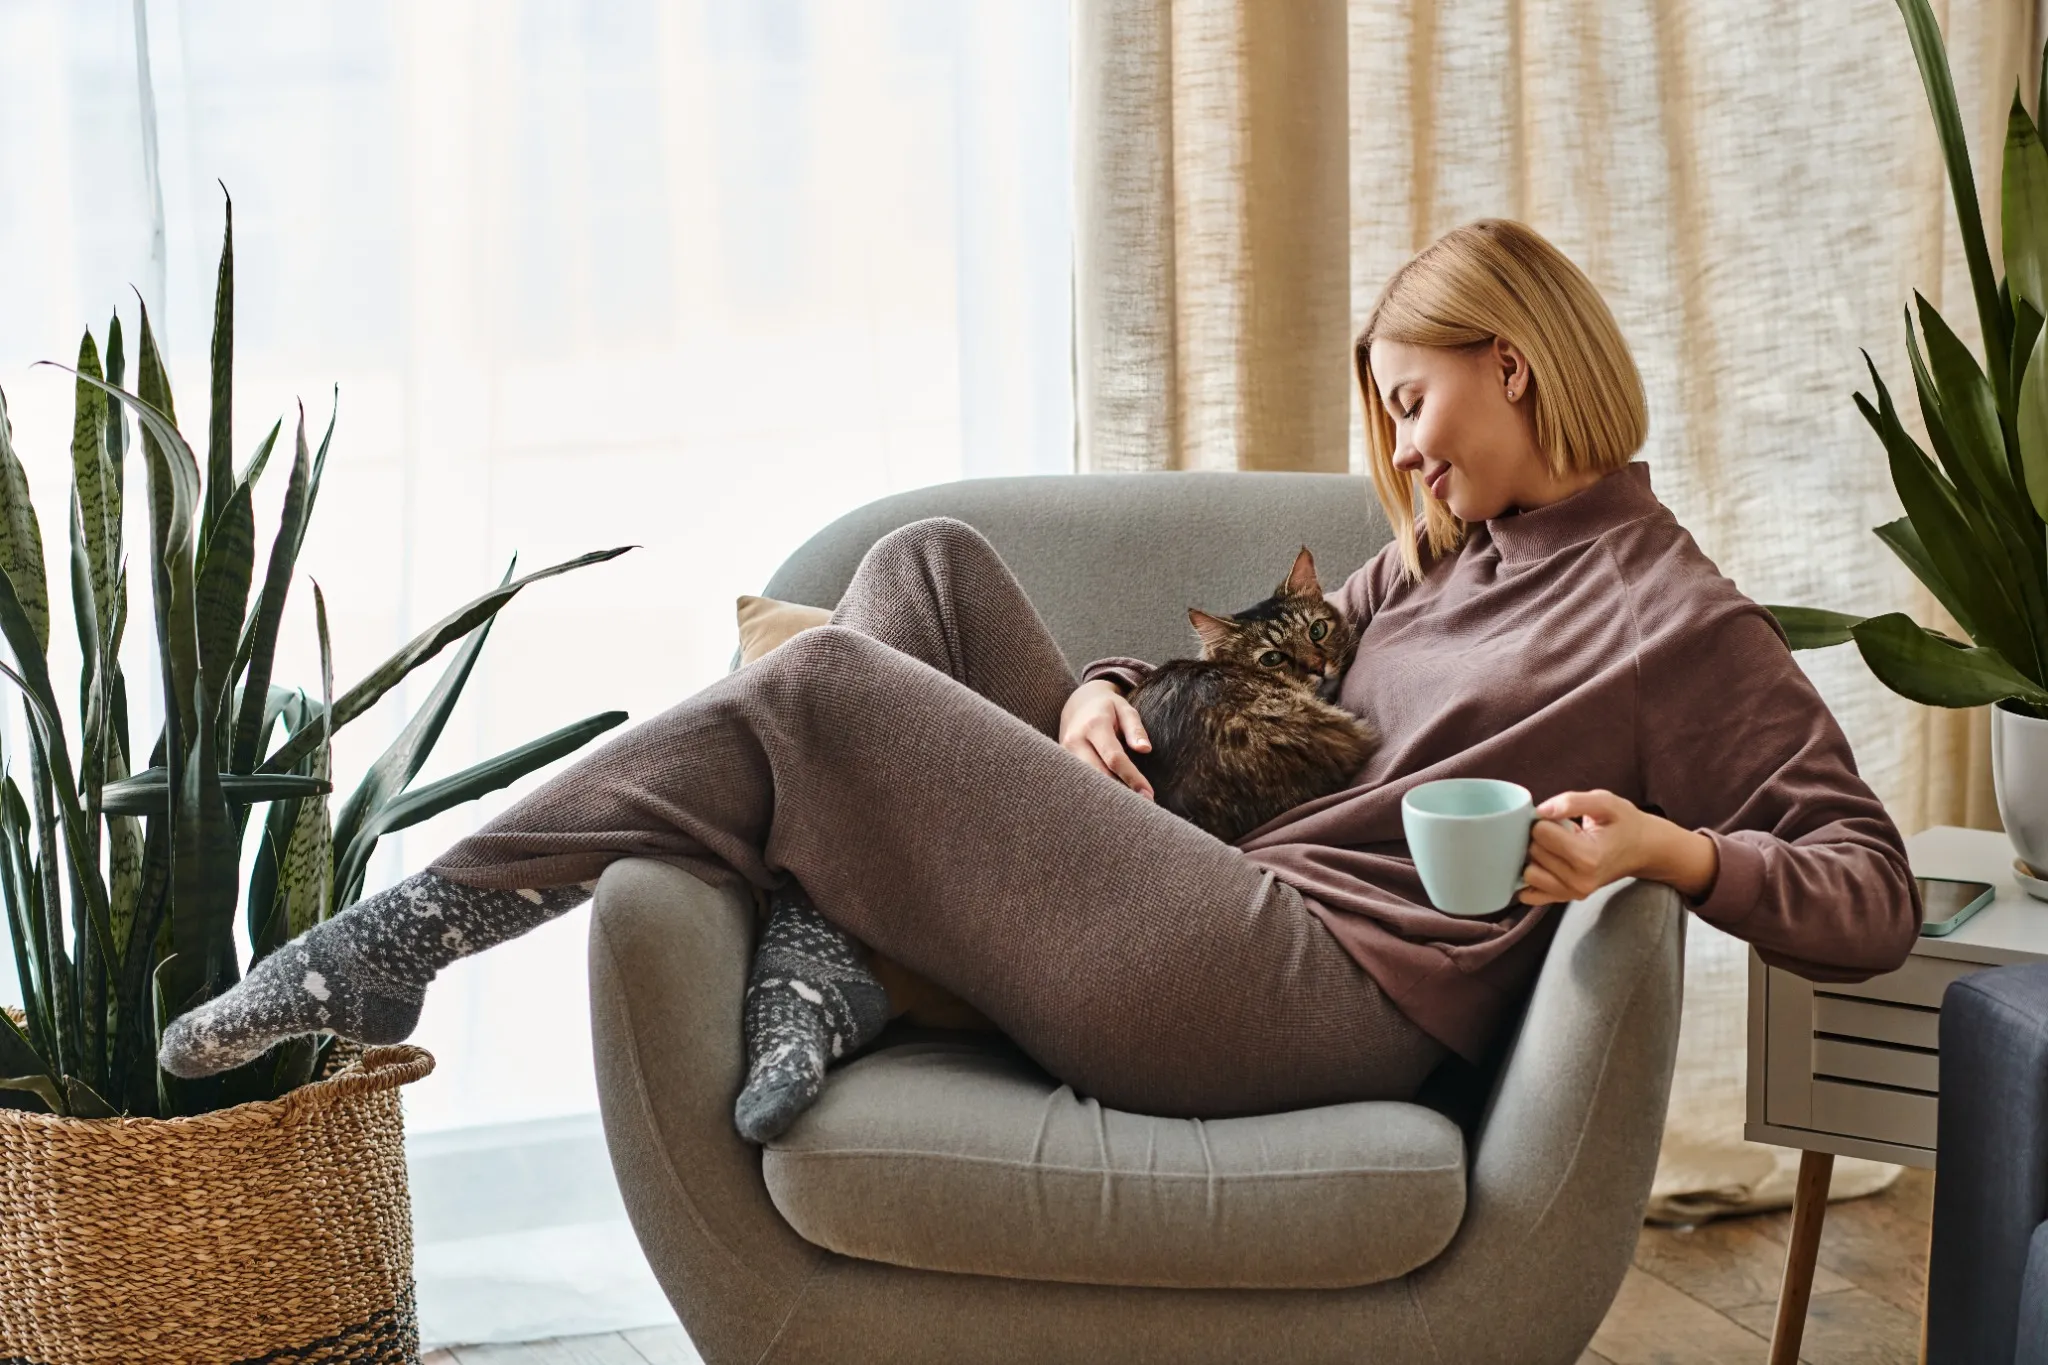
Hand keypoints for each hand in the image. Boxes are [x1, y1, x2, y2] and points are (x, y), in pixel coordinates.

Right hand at [1059, 679, 1153, 798]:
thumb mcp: (1125, 709)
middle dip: (1120, 793)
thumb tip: (1145, 749)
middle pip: (1098, 774)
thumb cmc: (1107, 708)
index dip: (1132, 778)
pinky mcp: (1061, 764)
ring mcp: (1065, 754)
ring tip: (1127, 810)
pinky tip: (1110, 804)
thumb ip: (1135, 729)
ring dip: (1106, 797)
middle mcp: (1075, 741)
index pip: (1114, 758)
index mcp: (1094, 726)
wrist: (1077, 704)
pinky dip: (1094, 793)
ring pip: (1086, 782)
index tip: (1148, 793)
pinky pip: (1079, 782)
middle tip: (1142, 807)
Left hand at [1515, 789, 1718, 904]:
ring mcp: (1572, 893)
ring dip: (1537, 857)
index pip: (1540, 832)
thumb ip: (1572, 802)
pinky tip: (1547, 865)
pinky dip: (1533, 878)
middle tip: (1564, 833)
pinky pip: (1530, 894)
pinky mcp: (1565, 899)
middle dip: (1542, 837)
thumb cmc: (1624, 823)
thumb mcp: (1605, 802)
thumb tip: (1540, 811)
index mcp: (1589, 857)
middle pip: (1533, 851)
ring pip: (1528, 872)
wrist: (1644, 850)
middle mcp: (1579, 881)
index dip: (1547, 820)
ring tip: (1559, 848)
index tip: (1563, 820)